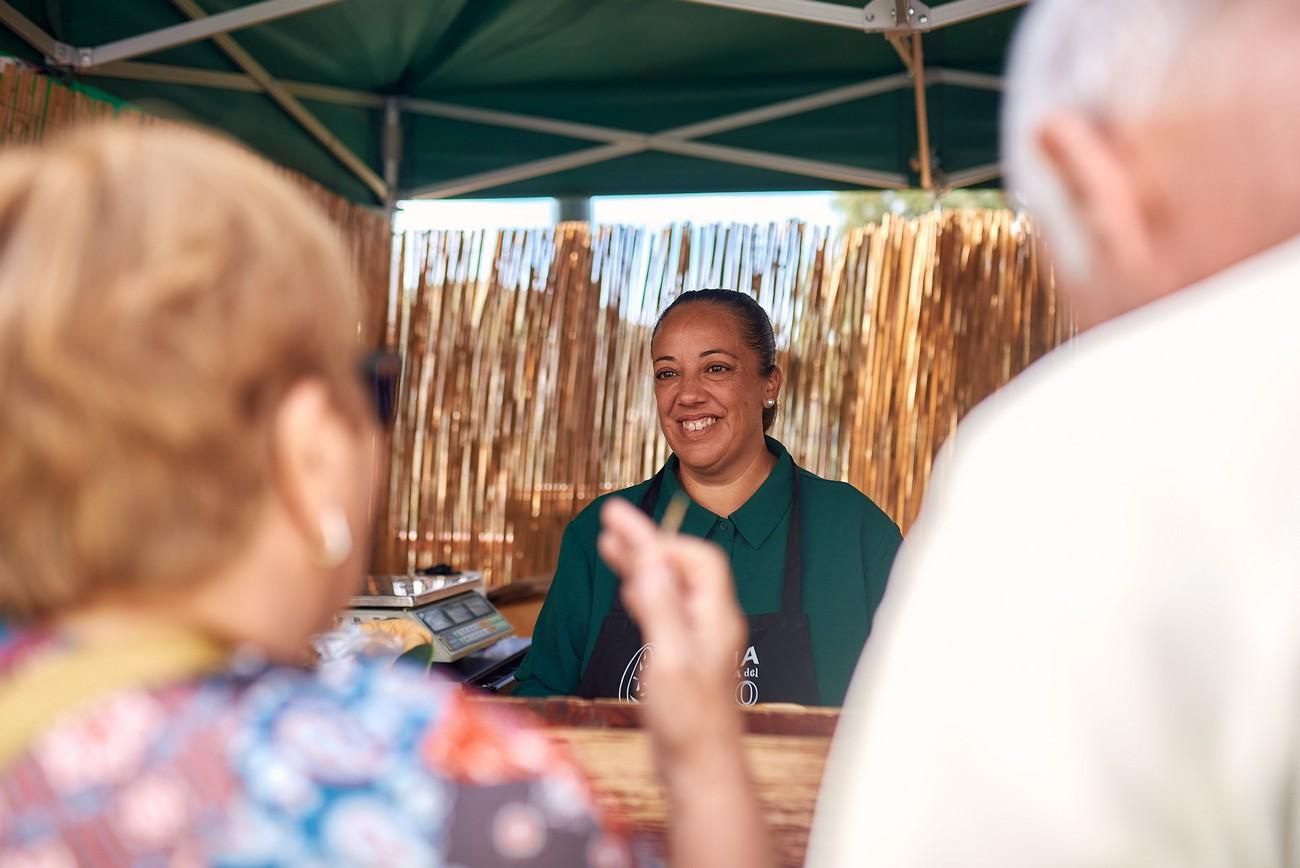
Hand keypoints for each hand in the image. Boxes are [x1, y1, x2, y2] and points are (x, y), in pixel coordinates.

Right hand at [599, 498, 774, 867]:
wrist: (700, 771)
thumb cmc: (689, 723)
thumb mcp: (670, 660)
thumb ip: (660, 609)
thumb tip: (649, 564)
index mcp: (714, 618)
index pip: (696, 557)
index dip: (661, 538)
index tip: (624, 525)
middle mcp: (711, 624)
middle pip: (681, 567)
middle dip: (646, 541)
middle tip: (611, 521)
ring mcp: (699, 640)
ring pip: (670, 587)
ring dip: (642, 564)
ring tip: (611, 545)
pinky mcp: (684, 657)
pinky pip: (664, 609)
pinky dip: (644, 591)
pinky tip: (630, 589)